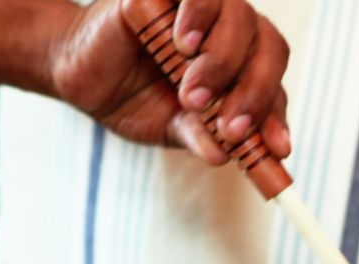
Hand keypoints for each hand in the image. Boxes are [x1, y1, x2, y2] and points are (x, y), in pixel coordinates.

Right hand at [48, 0, 290, 164]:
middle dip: (256, 92)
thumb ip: (201, 136)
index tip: (275, 149)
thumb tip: (223, 155)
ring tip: (191, 94)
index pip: (273, 83)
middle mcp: (228, 31)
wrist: (81, 77)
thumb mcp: (172, 128)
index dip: (277, 114)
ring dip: (224, 61)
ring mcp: (199, 8)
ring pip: (240, 16)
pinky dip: (198, 16)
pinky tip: (182, 45)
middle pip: (269, 47)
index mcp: (240, 65)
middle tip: (231, 128)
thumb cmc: (134, 99)